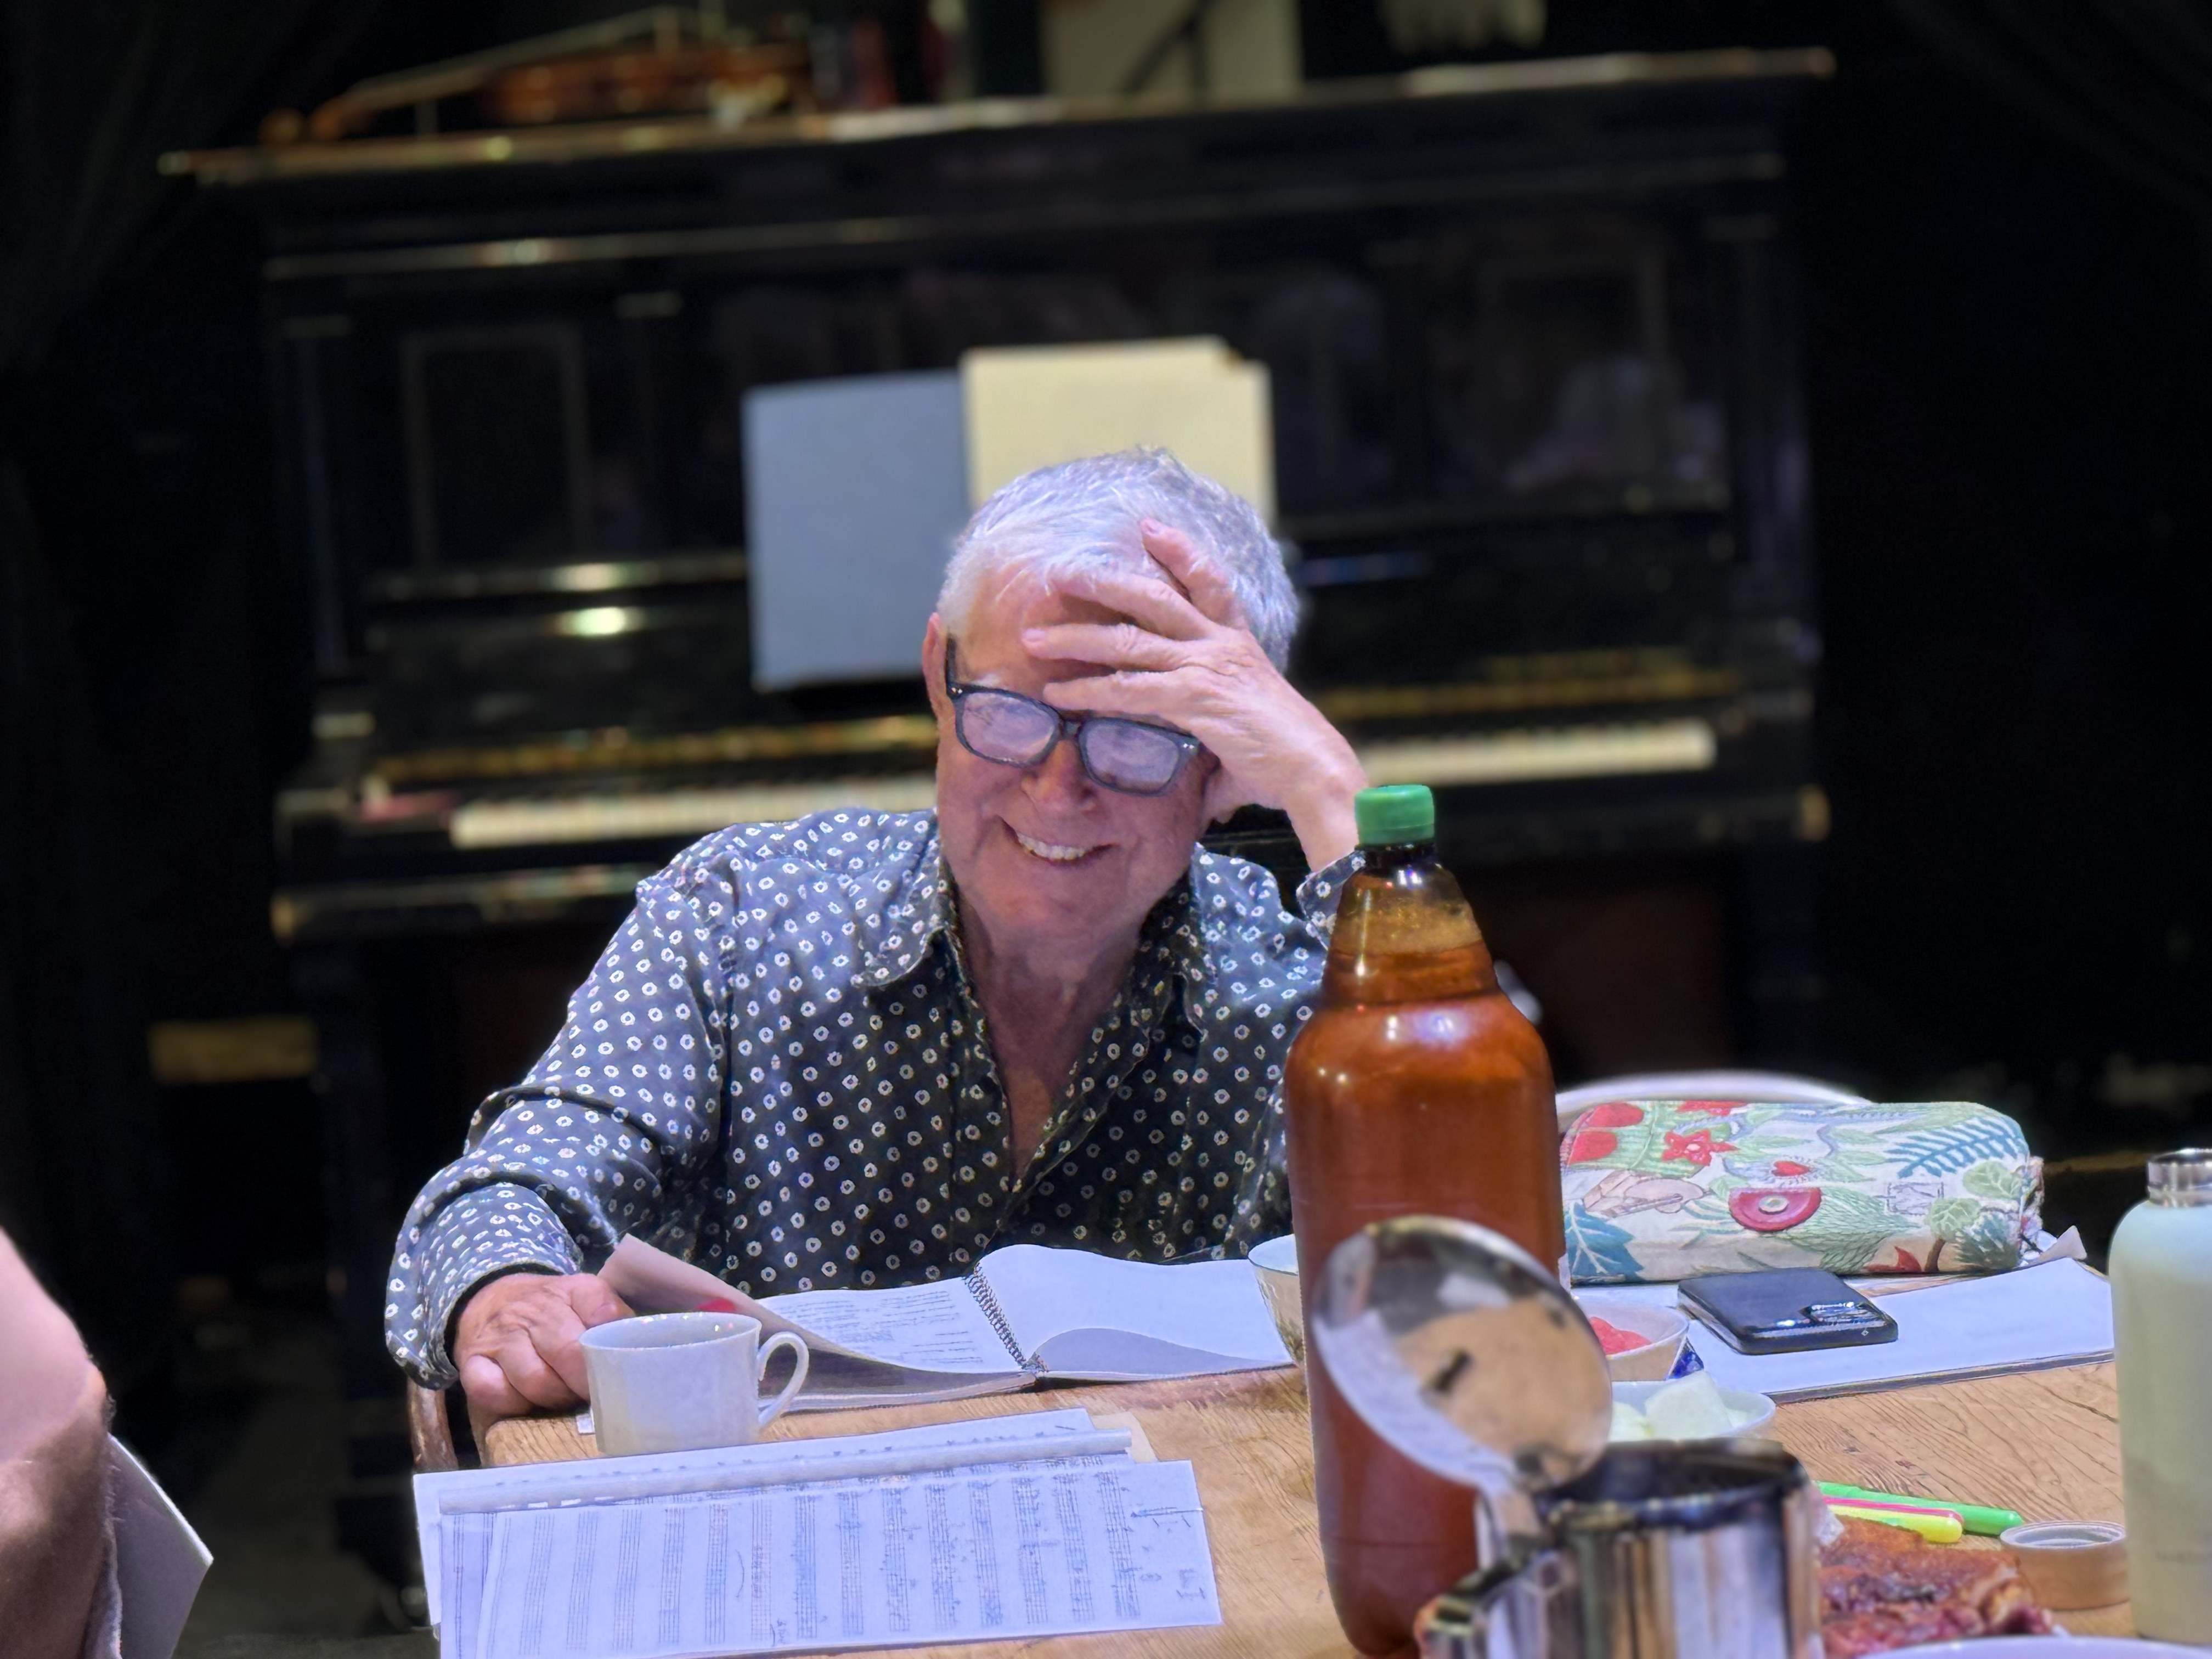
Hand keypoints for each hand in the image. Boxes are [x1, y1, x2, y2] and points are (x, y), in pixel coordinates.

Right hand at [453, 1271, 630, 1417]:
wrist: (491, 1296)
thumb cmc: (553, 1311)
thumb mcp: (587, 1302)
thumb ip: (614, 1321)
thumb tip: (638, 1351)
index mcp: (572, 1289)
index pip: (601, 1310)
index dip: (612, 1346)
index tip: (619, 1369)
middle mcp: (534, 1309)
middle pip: (569, 1352)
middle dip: (587, 1382)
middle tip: (596, 1396)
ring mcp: (500, 1336)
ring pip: (535, 1379)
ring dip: (555, 1397)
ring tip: (563, 1396)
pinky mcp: (471, 1362)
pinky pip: (492, 1392)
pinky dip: (513, 1404)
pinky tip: (525, 1398)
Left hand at [1024, 520, 1366, 868]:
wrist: (1315, 770)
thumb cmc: (1285, 761)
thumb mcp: (1244, 741)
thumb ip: (1216, 752)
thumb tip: (1209, 789)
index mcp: (1238, 644)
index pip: (1209, 585)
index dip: (1180, 552)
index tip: (1149, 527)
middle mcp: (1221, 645)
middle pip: (1155, 598)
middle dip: (1105, 582)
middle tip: (1061, 572)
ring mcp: (1207, 666)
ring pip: (1130, 641)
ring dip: (1077, 638)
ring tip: (1035, 636)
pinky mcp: (1195, 697)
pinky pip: (1130, 689)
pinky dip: (1089, 692)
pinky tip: (1058, 696)